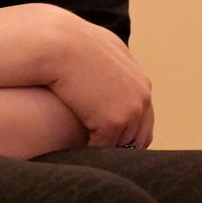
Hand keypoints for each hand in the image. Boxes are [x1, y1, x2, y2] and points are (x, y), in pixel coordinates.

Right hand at [38, 9, 154, 149]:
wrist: (58, 43)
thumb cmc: (70, 44)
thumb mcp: (100, 51)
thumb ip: (110, 67)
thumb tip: (105, 74)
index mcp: (140, 81)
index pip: (143, 119)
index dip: (126, 132)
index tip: (110, 141)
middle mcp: (142, 96)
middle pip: (139, 136)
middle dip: (121, 146)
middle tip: (101, 158)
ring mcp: (130, 109)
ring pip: (122, 144)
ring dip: (106, 151)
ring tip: (88, 159)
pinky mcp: (113, 122)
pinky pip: (104, 148)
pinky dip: (91, 153)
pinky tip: (76, 154)